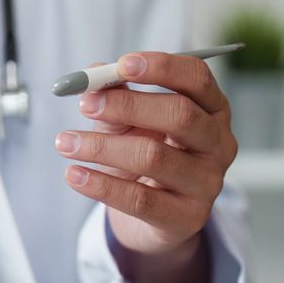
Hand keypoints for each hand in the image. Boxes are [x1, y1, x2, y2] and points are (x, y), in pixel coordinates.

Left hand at [54, 52, 237, 256]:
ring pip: (153, 156)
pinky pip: (139, 199)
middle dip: (128, 105)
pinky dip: (101, 185)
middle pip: (180, 114)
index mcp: (212, 109)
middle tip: (85, 103)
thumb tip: (93, 74)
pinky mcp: (187, 218)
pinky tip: (73, 174)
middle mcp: (218, 143)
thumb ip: (117, 97)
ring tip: (65, 142)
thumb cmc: (145, 156)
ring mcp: (207, 182)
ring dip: (102, 147)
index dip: (162, 67)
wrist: (151, 217)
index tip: (121, 65)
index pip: (197, 78)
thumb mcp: (130, 123)